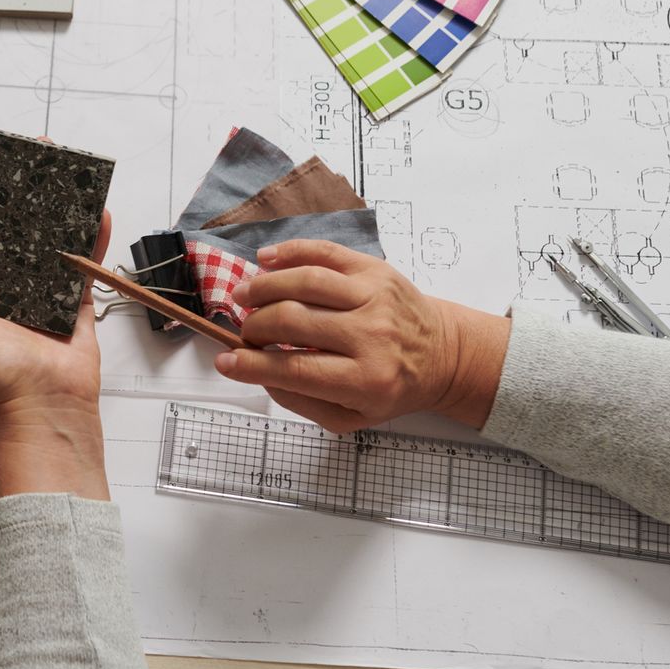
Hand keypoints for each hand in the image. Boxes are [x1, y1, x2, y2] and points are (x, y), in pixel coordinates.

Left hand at [0, 211, 111, 499]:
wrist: (42, 401)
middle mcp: (11, 292)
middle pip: (16, 241)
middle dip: (21, 209)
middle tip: (28, 170)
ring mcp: (46, 296)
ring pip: (53, 248)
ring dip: (60, 218)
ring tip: (65, 183)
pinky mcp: (75, 303)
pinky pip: (87, 266)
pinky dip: (94, 242)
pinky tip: (99, 214)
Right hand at [211, 239, 509, 432]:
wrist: (444, 354)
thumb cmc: (393, 387)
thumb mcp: (351, 416)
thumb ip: (302, 401)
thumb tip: (259, 373)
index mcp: (366, 379)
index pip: (294, 369)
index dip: (251, 364)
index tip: (225, 361)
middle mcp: (372, 335)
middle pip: (293, 320)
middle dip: (255, 326)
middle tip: (245, 332)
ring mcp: (374, 296)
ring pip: (305, 281)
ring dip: (264, 286)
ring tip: (244, 294)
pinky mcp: (375, 269)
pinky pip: (325, 252)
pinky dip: (290, 252)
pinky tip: (266, 260)